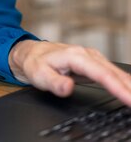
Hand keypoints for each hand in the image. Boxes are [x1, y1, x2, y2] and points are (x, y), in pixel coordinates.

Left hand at [8, 40, 130, 106]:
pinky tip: (128, 88)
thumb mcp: (39, 74)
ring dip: (127, 84)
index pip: (101, 73)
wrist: (31, 53)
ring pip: (114, 71)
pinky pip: (110, 72)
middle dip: (128, 87)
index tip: (129, 99)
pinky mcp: (92, 62)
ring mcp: (90, 57)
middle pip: (112, 72)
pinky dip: (122, 80)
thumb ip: (54, 82)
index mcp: (75, 56)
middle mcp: (86, 54)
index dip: (117, 87)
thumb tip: (68, 87)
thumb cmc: (35, 63)